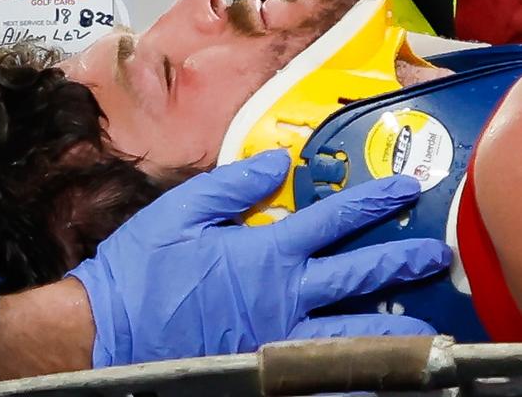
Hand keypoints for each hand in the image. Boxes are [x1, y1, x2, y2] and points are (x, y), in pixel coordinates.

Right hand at [69, 150, 451, 366]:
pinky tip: (374, 376)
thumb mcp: (181, 212)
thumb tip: (278, 164)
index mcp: (264, 252)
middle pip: (357, 276)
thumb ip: (233, 185)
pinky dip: (353, 376)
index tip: (402, 190)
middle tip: (430, 254)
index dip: (372, 201)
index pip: (333, 220)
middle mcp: (282, 295)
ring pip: (352, 332)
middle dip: (399, 260)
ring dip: (392, 323)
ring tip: (425, 322)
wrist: (110, 331)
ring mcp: (279, 338)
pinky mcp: (266, 368)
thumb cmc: (143, 269)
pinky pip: (322, 376)